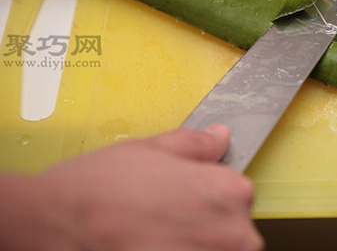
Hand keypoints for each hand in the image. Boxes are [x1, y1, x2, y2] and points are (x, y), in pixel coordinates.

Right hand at [0, 126, 262, 250]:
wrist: (57, 225)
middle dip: (204, 226)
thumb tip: (220, 137)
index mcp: (231, 192)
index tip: (181, 197)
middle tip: (163, 220)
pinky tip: (147, 246)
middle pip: (233, 230)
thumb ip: (196, 145)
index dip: (207, 194)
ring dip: (192, 244)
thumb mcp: (152, 149)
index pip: (238, 194)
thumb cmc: (102, 187)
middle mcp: (233, 234)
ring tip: (153, 237)